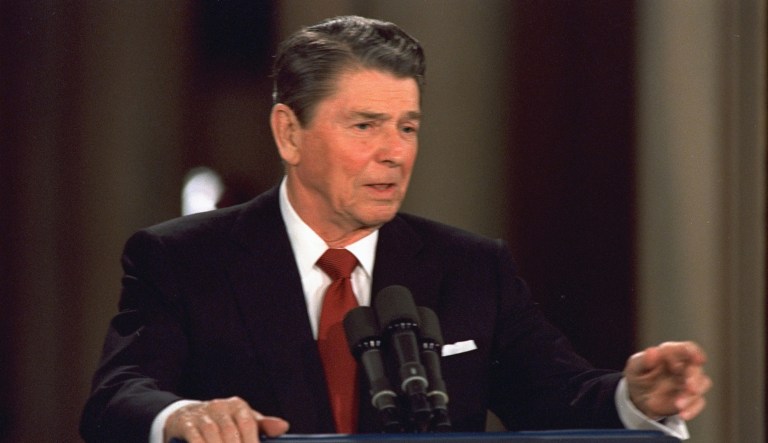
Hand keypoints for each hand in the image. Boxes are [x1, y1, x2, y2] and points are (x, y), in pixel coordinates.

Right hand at [164, 396, 289, 442]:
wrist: (187, 415)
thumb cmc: (224, 421)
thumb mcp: (243, 421)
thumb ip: (262, 426)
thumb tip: (284, 426)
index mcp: (238, 405)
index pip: (248, 423)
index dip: (252, 442)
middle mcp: (220, 406)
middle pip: (231, 432)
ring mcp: (202, 414)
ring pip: (213, 434)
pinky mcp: (186, 423)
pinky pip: (195, 437)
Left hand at [624, 341, 711, 420]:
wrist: (638, 396)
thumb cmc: (639, 374)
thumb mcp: (635, 366)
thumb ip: (644, 360)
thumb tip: (653, 351)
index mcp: (672, 353)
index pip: (687, 348)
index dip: (693, 352)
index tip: (698, 359)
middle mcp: (684, 367)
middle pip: (696, 368)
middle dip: (694, 378)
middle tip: (689, 387)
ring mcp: (689, 383)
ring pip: (701, 386)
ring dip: (691, 395)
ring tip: (678, 404)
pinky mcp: (690, 399)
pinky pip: (697, 403)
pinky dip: (692, 409)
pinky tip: (683, 415)